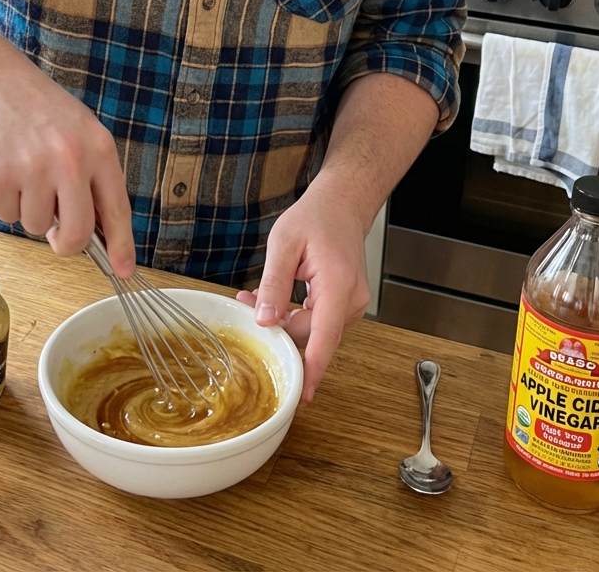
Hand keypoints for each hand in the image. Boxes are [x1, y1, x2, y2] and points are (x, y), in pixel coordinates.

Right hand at [0, 45, 135, 277]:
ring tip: (24, 172)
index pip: (116, 209)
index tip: (123, 270)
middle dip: (64, 241)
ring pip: (36, 226)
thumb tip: (101, 230)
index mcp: (98, 149)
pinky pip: (6, 215)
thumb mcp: (81, 132)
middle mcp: (70, 160)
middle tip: (55, 231)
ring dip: (29, 210)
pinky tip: (5, 169)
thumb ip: (93, 177)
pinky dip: (4, 201)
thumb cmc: (39, 110)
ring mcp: (33, 168)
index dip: (121, 246)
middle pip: (76, 233)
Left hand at [236, 180, 370, 401]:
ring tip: (255, 296)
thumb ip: (274, 284)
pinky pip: (319, 320)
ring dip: (284, 321)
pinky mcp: (346, 304)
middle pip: (313, 335)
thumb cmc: (316, 217)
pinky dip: (296, 314)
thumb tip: (264, 321)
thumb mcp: (285, 244)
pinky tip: (276, 298)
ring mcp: (353, 304)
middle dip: (278, 330)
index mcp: (338, 286)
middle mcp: (352, 301)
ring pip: (314, 329)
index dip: (311, 370)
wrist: (343, 204)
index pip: (324, 338)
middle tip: (245, 305)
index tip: (301, 395)